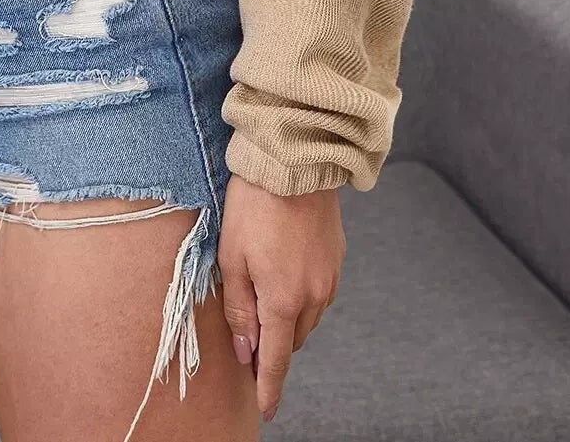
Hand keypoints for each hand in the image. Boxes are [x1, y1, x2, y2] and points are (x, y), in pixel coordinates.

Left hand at [218, 173, 344, 423]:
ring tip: (263, 292)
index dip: (269, 387)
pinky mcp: (337, 259)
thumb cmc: (254, 205)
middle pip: (291, 339)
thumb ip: (239, 309)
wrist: (295, 161)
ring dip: (287, 317)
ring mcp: (330, 278)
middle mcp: (314, 296)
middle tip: (248, 335)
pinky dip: (301, 295)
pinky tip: (284, 271)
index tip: (266, 409)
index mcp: (284, 300)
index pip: (276, 359)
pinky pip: (318, 292)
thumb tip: (246, 351)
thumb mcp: (232, 257)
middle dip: (272, 343)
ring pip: (306, 317)